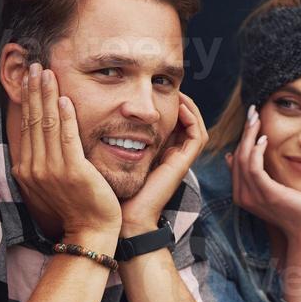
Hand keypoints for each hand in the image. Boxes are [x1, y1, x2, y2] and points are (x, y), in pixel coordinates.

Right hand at [16, 64, 121, 243]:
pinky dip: (65, 117)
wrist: (88, 231)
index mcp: (26, 170)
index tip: (29, 79)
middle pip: (32, 120)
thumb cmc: (73, 207)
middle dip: (34, 91)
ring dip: (47, 95)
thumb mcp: (50, 182)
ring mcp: (52, 171)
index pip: (25, 127)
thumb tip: (39, 135)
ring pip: (47, 124)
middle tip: (35, 66)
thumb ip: (43, 159)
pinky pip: (67, 138)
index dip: (27, 100)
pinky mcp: (73, 172)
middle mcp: (34, 169)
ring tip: (48, 73)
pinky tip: (65, 98)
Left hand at [120, 92, 205, 235]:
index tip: (155, 91)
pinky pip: (197, 136)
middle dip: (180, 102)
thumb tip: (103, 116)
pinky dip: (192, 119)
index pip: (170, 123)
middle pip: (185, 122)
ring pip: (195, 126)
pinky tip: (179, 106)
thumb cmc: (116, 189)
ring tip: (178, 92)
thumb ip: (113, 138)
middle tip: (170, 86)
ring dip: (189, 106)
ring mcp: (180, 159)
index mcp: (159, 153)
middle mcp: (172, 155)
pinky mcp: (183, 163)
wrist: (126, 215)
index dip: (167, 105)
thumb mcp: (113, 156)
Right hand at [228, 104, 300, 240]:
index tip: (251, 121)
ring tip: (257, 118)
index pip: (236, 160)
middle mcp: (242, 195)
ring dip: (249, 136)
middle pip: (237, 156)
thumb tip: (239, 157)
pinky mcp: (266, 194)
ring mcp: (253, 196)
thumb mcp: (274, 189)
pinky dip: (257, 150)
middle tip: (252, 112)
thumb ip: (260, 175)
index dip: (242, 138)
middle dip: (244, 132)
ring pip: (243, 158)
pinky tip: (265, 139)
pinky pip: (254, 167)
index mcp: (243, 194)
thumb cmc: (297, 210)